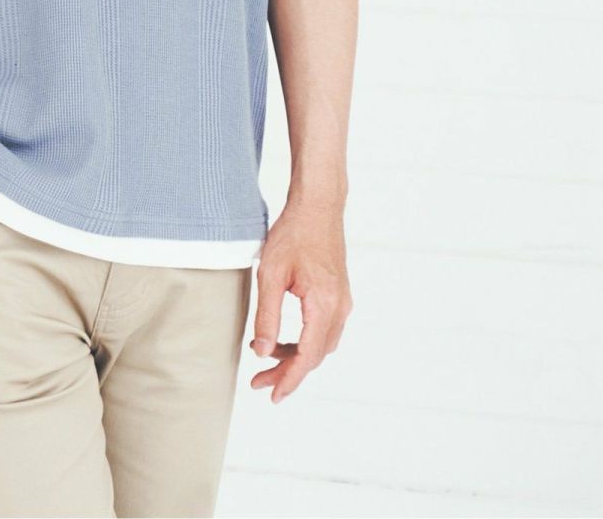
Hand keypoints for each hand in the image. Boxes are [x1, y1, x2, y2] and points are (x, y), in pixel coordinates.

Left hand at [249, 195, 351, 403]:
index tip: (272, 396)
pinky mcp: (339, 295)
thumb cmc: (292, 234)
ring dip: (296, 357)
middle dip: (288, 372)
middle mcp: (340, 308)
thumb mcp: (270, 274)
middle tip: (259, 381)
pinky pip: (324, 330)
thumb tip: (262, 352)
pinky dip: (305, 341)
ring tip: (266, 358)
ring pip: (321, 345)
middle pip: (315, 356)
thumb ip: (267, 316)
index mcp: (324, 305)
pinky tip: (284, 339)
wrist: (318, 206)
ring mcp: (343, 302)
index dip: (289, 380)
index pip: (307, 357)